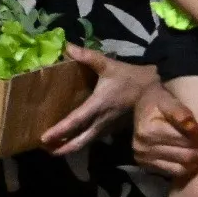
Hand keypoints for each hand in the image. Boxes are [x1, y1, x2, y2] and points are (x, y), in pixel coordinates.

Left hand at [38, 46, 158, 155]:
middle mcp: (101, 121)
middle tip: (45, 150)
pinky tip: (73, 141)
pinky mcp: (113, 129)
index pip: (75, 121)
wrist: (154, 90)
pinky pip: (94, 139)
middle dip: (62, 148)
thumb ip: (86, 56)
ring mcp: (108, 128)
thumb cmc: (130, 78)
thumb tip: (66, 46)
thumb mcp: (108, 65)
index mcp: (98, 105)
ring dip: (71, 148)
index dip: (60, 131)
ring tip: (54, 150)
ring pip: (87, 142)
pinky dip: (81, 142)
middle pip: (80, 141)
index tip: (44, 138)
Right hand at [131, 85, 197, 180]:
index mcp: (147, 131)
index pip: (184, 139)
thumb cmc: (156, 100)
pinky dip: (195, 167)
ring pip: (184, 167)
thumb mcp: (167, 99)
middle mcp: (144, 149)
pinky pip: (178, 172)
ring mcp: (146, 161)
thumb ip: (179, 111)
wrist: (140, 106)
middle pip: (186, 155)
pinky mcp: (151, 168)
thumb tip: (191, 127)